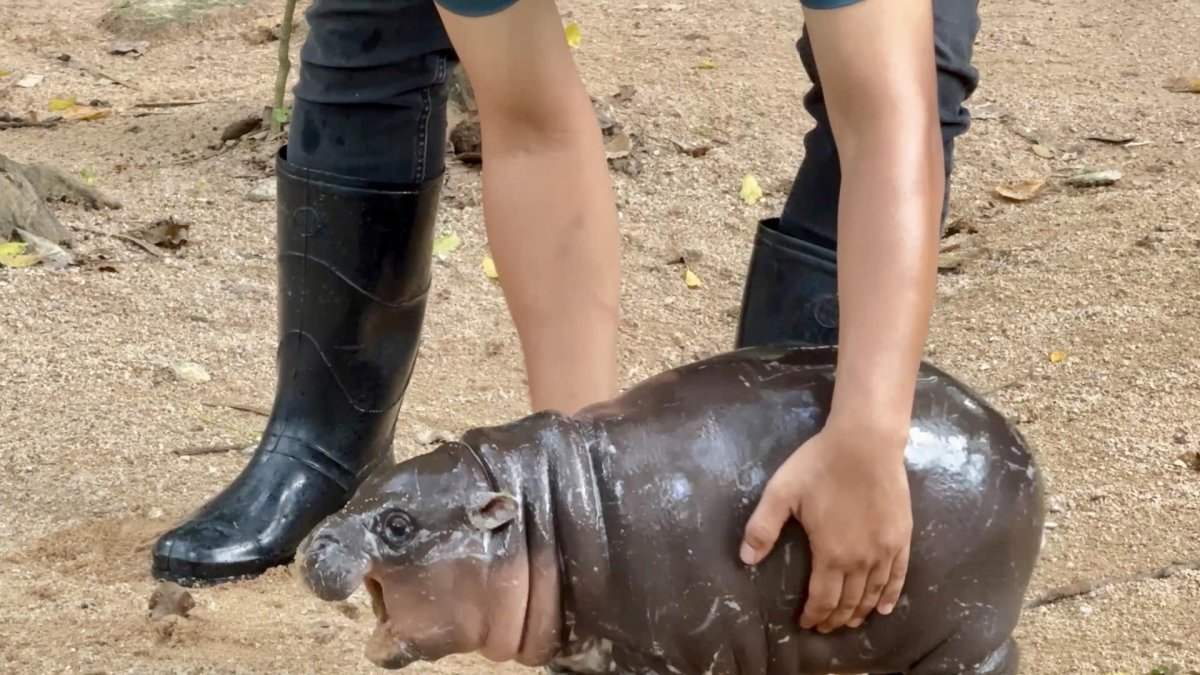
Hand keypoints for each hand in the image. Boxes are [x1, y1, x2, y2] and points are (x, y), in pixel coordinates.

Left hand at [739, 424, 911, 632]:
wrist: (866, 442)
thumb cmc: (821, 465)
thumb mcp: (781, 493)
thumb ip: (762, 528)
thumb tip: (745, 560)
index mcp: (831, 554)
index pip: (823, 598)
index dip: (814, 615)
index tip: (807, 624)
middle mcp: (861, 560)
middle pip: (849, 601)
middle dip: (835, 618)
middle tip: (825, 628)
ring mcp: (885, 550)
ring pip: (873, 593)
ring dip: (860, 612)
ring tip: (850, 622)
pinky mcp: (902, 536)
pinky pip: (898, 576)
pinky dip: (891, 596)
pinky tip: (885, 607)